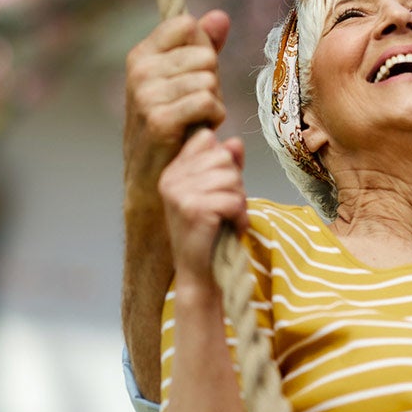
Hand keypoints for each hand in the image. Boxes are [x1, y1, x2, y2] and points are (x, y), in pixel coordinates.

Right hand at [124, 10, 230, 212]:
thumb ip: (203, 46)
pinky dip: (214, 118)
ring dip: (214, 103)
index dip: (204, 49)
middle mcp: (139, 71)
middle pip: (205, 55)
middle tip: (197, 106)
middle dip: (212, 82)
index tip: (194, 74)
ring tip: (196, 120)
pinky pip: (207, 102)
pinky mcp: (159, 120)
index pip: (187, 25)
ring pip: (208, 80)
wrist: (152, 178)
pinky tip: (200, 130)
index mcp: (142, 55)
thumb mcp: (186, 80)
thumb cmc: (173, 125)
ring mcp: (146, 95)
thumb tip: (220, 16)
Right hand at [160, 129, 247, 281]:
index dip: (224, 161)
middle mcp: (171, 179)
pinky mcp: (193, 210)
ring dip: (239, 201)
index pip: (207, 139)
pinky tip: (230, 228)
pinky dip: (241, 217)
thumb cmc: (211, 232)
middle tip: (227, 208)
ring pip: (231, 178)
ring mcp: (179, 194)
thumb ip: (227, 165)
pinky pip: (233, 200)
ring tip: (228, 219)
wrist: (200, 272)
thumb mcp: (219, 192)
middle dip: (235, 183)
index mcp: (173, 171)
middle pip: (223, 157)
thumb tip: (235, 141)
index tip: (219, 187)